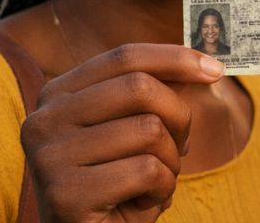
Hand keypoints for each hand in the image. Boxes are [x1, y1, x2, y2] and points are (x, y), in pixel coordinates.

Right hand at [20, 43, 224, 222]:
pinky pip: (146, 170)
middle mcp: (43, 121)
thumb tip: (206, 65)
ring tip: (151, 181)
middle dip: (179, 117)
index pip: (124, 57)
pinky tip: (141, 202)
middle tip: (179, 148)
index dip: (175, 58)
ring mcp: (48, 157)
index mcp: (57, 96)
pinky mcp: (65, 194)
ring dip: (170, 161)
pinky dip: (162, 188)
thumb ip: (155, 92)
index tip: (215, 69)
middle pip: (140, 88)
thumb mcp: (133, 129)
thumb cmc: (118, 183)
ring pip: (149, 130)